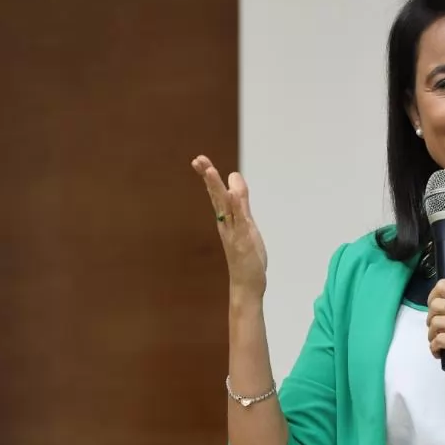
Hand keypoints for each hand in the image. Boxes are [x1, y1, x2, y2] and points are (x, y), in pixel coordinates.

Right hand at [191, 155, 267, 298]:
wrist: (246, 284)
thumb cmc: (245, 255)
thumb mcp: (245, 223)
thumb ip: (241, 202)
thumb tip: (234, 179)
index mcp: (226, 220)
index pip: (216, 194)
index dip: (208, 177)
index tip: (199, 160)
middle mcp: (226, 224)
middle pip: (216, 197)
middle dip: (208, 178)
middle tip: (198, 160)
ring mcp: (234, 232)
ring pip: (225, 207)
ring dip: (217, 189)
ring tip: (210, 171)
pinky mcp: (243, 241)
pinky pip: (239, 221)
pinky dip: (237, 207)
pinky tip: (233, 194)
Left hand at [426, 279, 444, 405]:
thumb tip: (433, 303)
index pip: (444, 285)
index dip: (432, 298)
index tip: (436, 312)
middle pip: (435, 304)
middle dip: (430, 320)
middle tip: (439, 331)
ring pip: (435, 322)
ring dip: (432, 336)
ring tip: (441, 344)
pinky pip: (438, 340)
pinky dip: (434, 348)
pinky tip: (441, 353)